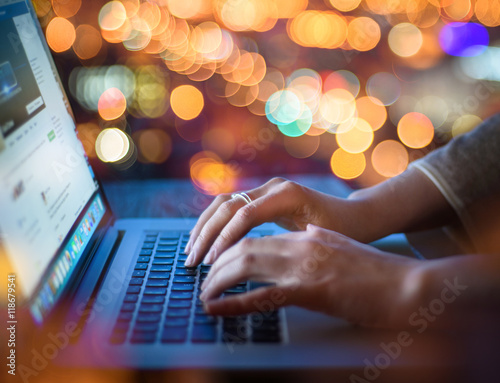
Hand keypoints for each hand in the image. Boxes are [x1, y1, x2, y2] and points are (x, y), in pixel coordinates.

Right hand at [185, 177, 364, 265]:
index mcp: (287, 195)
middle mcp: (273, 187)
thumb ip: (289, 245)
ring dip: (204, 227)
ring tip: (190, 251)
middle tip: (192, 261)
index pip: (245, 214)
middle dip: (207, 234)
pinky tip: (204, 240)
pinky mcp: (262, 197)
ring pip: (224, 203)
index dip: (225, 239)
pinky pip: (230, 207)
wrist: (354, 216)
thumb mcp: (320, 240)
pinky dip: (214, 223)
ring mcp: (266, 189)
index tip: (211, 263)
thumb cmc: (343, 232)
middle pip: (228, 206)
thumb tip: (252, 259)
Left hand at [199, 225, 422, 327]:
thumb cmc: (376, 274)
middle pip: (245, 247)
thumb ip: (316, 245)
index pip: (257, 236)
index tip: (216, 262)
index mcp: (307, 236)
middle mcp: (301, 245)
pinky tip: (215, 308)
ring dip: (218, 279)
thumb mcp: (340, 250)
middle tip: (202, 278)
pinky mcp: (310, 290)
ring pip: (246, 264)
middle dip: (217, 263)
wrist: (407, 286)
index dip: (230, 249)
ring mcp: (304, 266)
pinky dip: (233, 302)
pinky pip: (261, 296)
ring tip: (203, 293)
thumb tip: (298, 245)